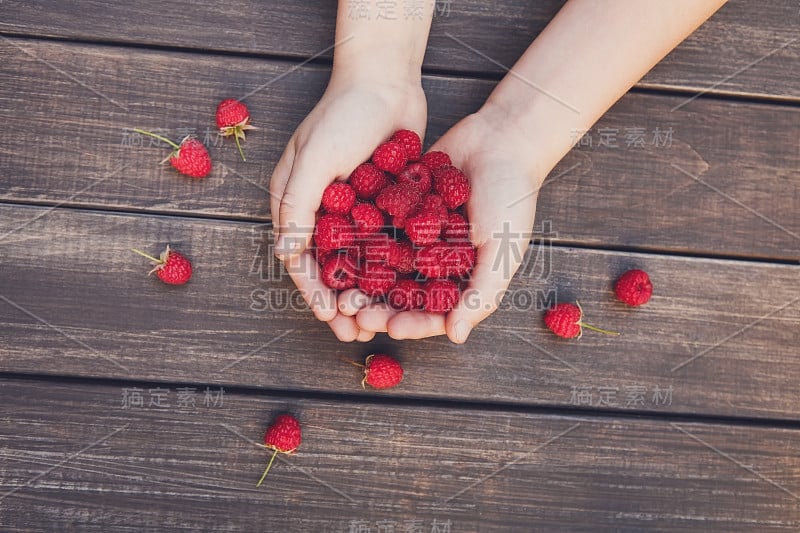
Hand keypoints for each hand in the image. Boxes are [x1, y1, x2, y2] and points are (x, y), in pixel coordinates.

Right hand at [270, 75, 426, 341]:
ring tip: (380, 318)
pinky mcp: (380, 203)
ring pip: (357, 261)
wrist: (385, 80)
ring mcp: (351, 207)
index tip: (331, 317)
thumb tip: (288, 255)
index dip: (314, 290)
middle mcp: (320, 209)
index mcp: (294, 201)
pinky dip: (388, 266)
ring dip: (366, 291)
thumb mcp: (314, 158)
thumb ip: (298, 206)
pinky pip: (382, 242)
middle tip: (357, 331)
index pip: (300, 257)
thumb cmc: (343, 114)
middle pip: (329, 267)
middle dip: (341, 300)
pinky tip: (404, 288)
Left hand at [355, 106, 549, 342]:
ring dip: (361, 276)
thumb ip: (481, 294)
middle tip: (354, 309)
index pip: (433, 312)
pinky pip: (376, 225)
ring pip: (382, 263)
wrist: (502, 139)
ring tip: (341, 283)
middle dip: (377, 304)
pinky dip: (360, 235)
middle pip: (400, 292)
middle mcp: (435, 261)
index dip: (411, 323)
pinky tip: (339, 242)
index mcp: (461, 279)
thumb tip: (455, 337)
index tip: (391, 327)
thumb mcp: (502, 250)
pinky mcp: (400, 206)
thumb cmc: (512, 198)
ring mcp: (415, 234)